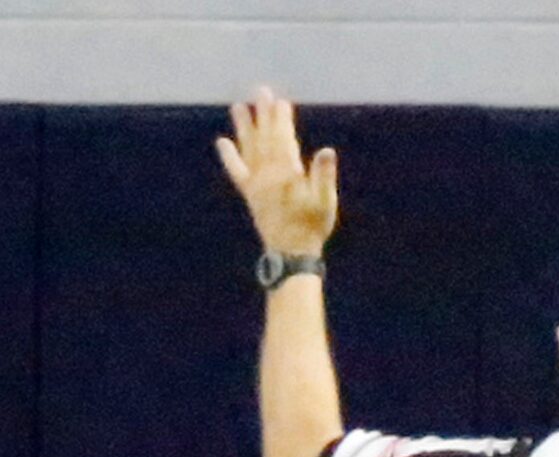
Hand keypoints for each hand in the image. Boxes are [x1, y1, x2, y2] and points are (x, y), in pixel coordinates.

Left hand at [216, 87, 337, 255]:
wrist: (291, 253)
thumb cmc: (313, 227)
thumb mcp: (325, 202)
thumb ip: (324, 176)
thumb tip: (327, 151)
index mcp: (286, 175)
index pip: (282, 140)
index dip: (281, 120)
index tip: (280, 101)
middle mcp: (267, 175)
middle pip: (264, 138)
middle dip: (263, 115)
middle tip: (260, 92)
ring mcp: (256, 183)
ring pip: (249, 149)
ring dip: (244, 127)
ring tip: (238, 107)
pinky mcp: (250, 193)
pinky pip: (237, 171)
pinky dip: (229, 156)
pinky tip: (222, 142)